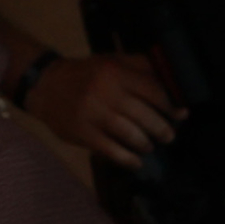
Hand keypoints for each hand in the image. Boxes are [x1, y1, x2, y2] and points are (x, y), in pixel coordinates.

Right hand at [22, 51, 181, 159]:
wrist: (45, 84)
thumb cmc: (88, 74)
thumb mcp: (113, 62)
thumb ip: (143, 69)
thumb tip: (177, 87)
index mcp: (115, 72)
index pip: (153, 91)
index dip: (170, 106)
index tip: (180, 116)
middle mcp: (104, 91)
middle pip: (144, 116)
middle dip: (162, 129)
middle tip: (168, 136)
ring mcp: (91, 113)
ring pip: (131, 134)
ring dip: (146, 144)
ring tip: (149, 146)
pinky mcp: (80, 132)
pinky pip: (111, 150)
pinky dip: (128, 159)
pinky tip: (136, 162)